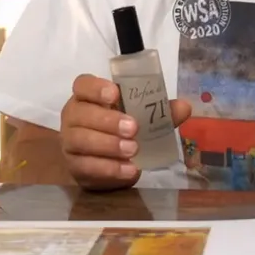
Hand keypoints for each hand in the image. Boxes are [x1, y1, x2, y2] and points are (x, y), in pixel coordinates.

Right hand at [59, 74, 191, 190]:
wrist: (107, 165)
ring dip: (108, 145)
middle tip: (133, 129)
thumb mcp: (141, 118)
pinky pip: (86, 167)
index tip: (115, 93)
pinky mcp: (74, 166)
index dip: (96, 87)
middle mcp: (73, 116)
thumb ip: (161, 112)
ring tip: (133, 150)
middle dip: (108, 121)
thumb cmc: (121, 131)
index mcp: (87, 97)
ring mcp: (69, 142)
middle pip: (81, 113)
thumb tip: (184, 107)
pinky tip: (128, 170)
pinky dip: (109, 169)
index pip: (82, 84)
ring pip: (80, 140)